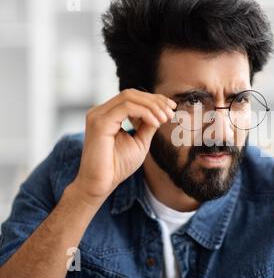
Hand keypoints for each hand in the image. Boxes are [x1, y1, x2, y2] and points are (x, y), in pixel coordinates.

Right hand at [72, 89, 176, 206]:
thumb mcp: (140, 141)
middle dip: (155, 100)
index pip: (132, 97)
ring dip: (152, 106)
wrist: (101, 184)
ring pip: (129, 97)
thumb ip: (148, 124)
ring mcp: (98, 115)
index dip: (154, 99)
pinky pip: (126, 108)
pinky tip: (156, 123)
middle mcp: (100, 111)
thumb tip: (162, 111)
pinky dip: (145, 112)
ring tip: (165, 118)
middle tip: (171, 112)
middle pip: (131, 94)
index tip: (172, 107)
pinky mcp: (99, 122)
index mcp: (108, 115)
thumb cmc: (118, 166)